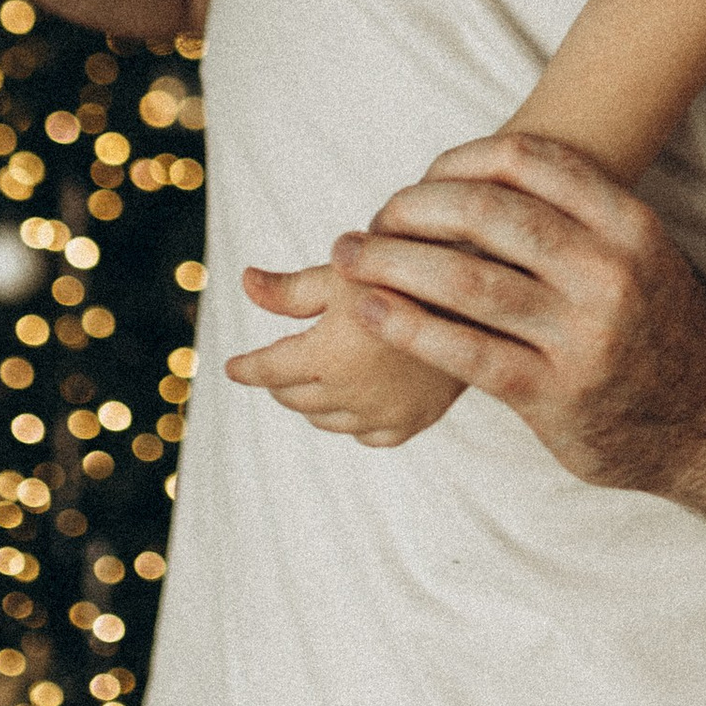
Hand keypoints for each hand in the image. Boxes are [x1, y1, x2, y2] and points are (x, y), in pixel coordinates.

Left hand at [226, 260, 464, 446]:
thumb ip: (288, 288)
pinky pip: (365, 434)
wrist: (474, 292)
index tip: (231, 367)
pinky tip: (354, 400)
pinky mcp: (411, 423)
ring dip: (312, 399)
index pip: (268, 371)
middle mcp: (351, 394)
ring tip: (315, 376)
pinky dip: (351, 421)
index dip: (246, 367)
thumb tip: (244, 282)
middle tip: (278, 364)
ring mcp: (383, 415)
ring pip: (325, 420)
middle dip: (279, 379)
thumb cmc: (403, 271)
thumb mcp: (342, 272)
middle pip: (293, 397)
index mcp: (327, 356)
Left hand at [329, 132, 705, 496]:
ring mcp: (581, 336)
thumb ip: (577, 219)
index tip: (423, 175)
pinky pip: (463, 350)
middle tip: (374, 218)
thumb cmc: (661, 327)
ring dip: (391, 261)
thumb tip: (479, 180)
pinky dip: (406, 325)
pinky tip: (370, 311)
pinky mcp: (553, 394)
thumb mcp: (641, 254)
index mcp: (627, 224)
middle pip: (486, 212)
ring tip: (348, 256)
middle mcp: (608, 272)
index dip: (457, 160)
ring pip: (464, 278)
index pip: (526, 160)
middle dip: (413, 208)